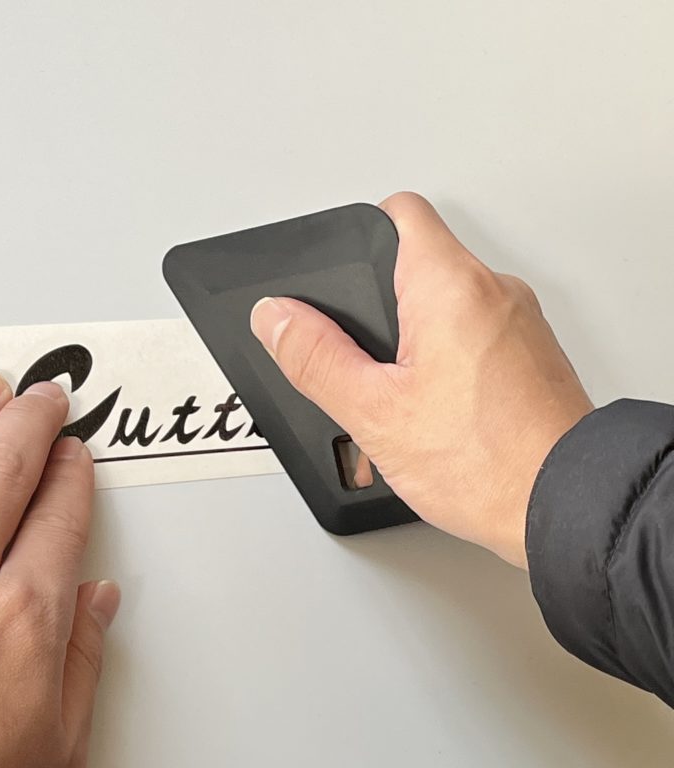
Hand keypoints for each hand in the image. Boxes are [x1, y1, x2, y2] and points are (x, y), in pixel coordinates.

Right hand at [250, 192, 592, 567]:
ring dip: (415, 339)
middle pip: (418, 263)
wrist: (567, 505)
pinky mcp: (533, 354)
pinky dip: (450, 361)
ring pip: (448, 304)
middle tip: (363, 357)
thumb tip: (274, 317)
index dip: (357, 235)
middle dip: (381, 305)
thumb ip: (315, 357)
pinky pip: (477, 335)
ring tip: (401, 395)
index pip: (399, 212)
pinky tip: (437, 411)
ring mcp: (521, 322)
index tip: (339, 278)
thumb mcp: (374, 412)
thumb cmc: (488, 461)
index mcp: (451, 286)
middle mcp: (495, 290)